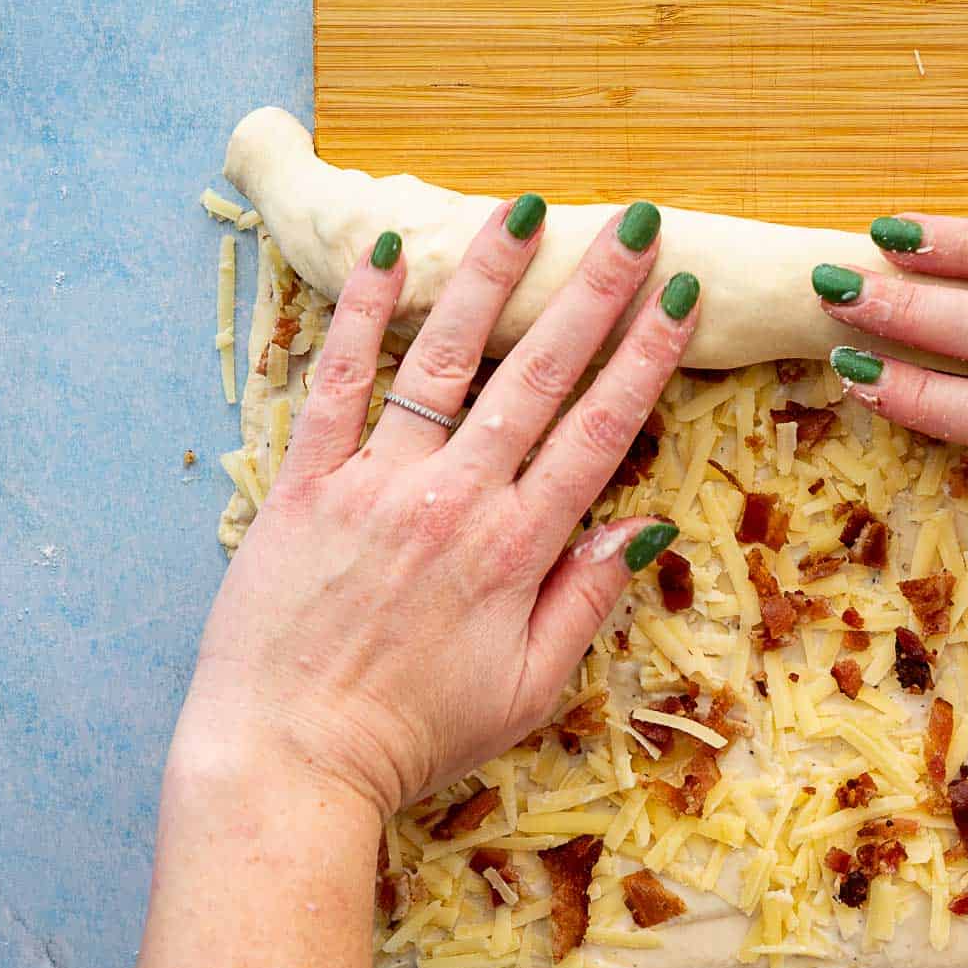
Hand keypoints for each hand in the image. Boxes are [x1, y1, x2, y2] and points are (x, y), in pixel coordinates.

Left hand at [180, 198, 699, 814]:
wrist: (288, 759)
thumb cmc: (414, 733)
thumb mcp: (528, 688)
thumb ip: (586, 600)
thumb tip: (644, 527)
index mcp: (517, 549)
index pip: (599, 431)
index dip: (646, 359)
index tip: (680, 299)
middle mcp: (454, 499)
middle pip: (539, 376)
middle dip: (593, 294)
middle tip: (633, 225)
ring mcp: (375, 483)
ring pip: (444, 360)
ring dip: (489, 279)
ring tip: (525, 209)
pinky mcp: (303, 483)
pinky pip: (335, 383)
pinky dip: (357, 315)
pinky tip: (385, 253)